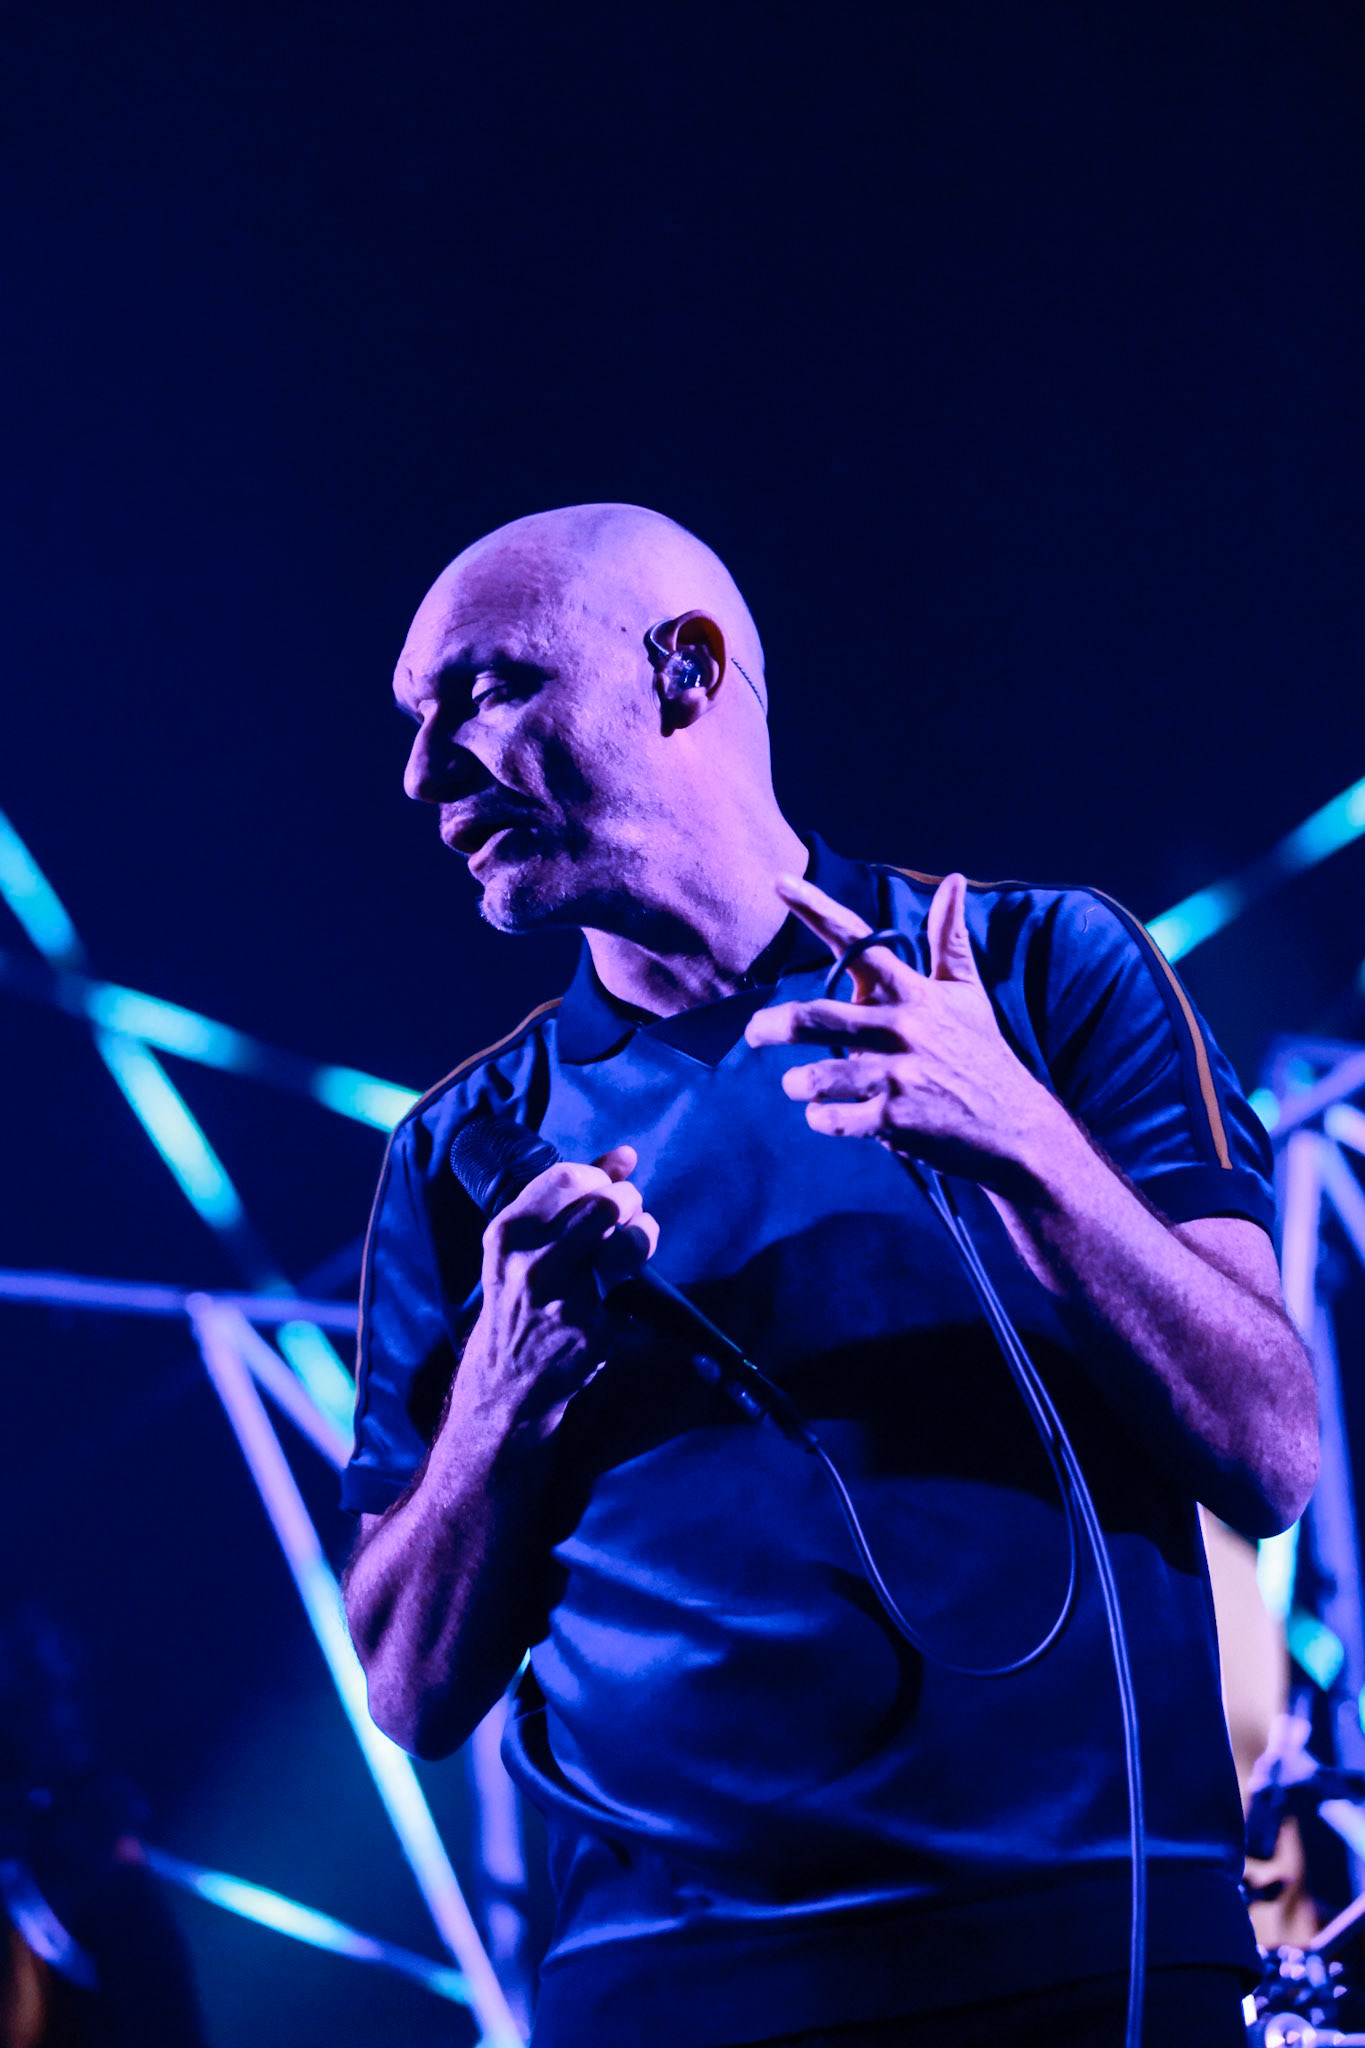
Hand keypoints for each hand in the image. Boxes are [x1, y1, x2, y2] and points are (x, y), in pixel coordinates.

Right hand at [464, 1146, 657, 1440]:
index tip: (603, 1189)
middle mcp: (534, 1264)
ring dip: (643, 1235)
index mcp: (509, 1233)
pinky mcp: (595, 1332)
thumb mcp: (522, 1243)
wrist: (506, 1378)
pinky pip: (636, 1289)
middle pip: (607, 1204)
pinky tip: (617, 1293)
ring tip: (631, 1245)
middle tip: (625, 1215)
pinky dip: (634, 1285)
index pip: (570, 1177)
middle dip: (628, 1202)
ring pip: (631, 1242)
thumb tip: (625, 1155)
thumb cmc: (519, 1296)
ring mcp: (566, 1300)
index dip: (600, 1177)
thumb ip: (568, 1193)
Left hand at [743, 871, 1058, 1189]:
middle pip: (815, 1018)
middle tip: (754, 1032)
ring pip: (816, 1076)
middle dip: (772, 1026)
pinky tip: (826, 1116)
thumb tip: (954, 879)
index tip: (778, 881)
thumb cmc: (983, 1053)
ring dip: (797, 1083)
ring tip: (797, 1084)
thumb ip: (950, 938)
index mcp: (913, 992)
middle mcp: (901, 1028)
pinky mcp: (895, 1119)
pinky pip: (834, 1119)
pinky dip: (821, 1119)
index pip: (858, 941)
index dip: (815, 910)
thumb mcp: (967, 992)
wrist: (1016, 1127)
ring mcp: (897, 1075)